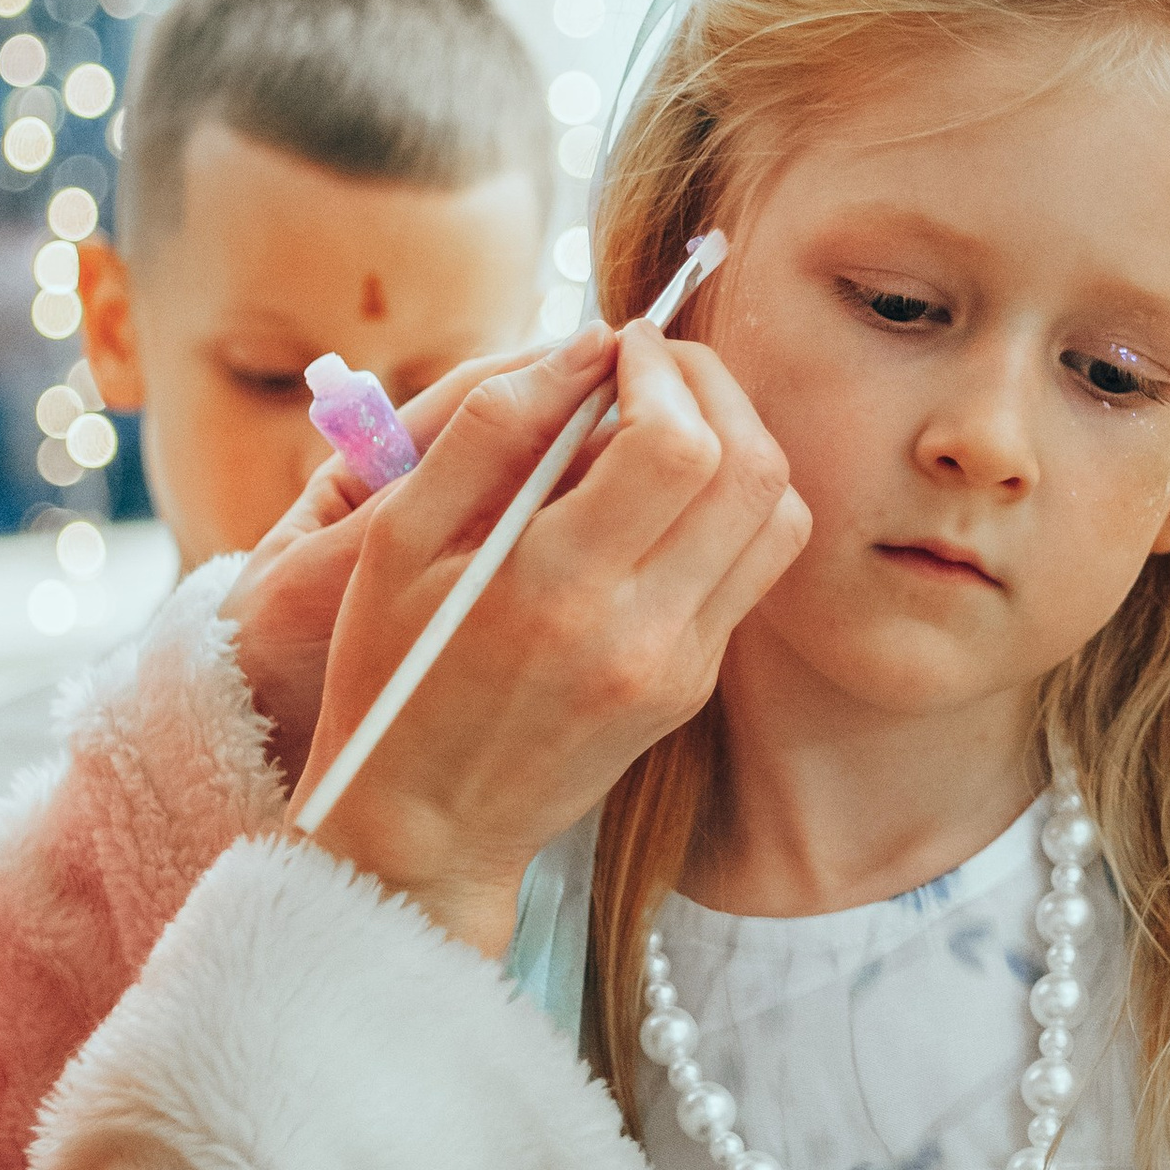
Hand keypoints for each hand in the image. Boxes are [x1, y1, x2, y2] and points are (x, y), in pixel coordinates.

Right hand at [295, 319, 807, 955]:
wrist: (426, 825)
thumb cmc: (393, 670)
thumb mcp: (398, 538)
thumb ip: (491, 427)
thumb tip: (588, 344)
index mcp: (554, 586)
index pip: (678, 443)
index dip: (663, 369)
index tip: (622, 345)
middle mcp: (638, 630)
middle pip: (751, 467)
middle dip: (713, 386)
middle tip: (655, 365)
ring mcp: (680, 664)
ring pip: (776, 514)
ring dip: (739, 440)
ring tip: (667, 419)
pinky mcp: (693, 684)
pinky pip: (754, 567)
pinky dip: (731, 504)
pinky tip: (666, 495)